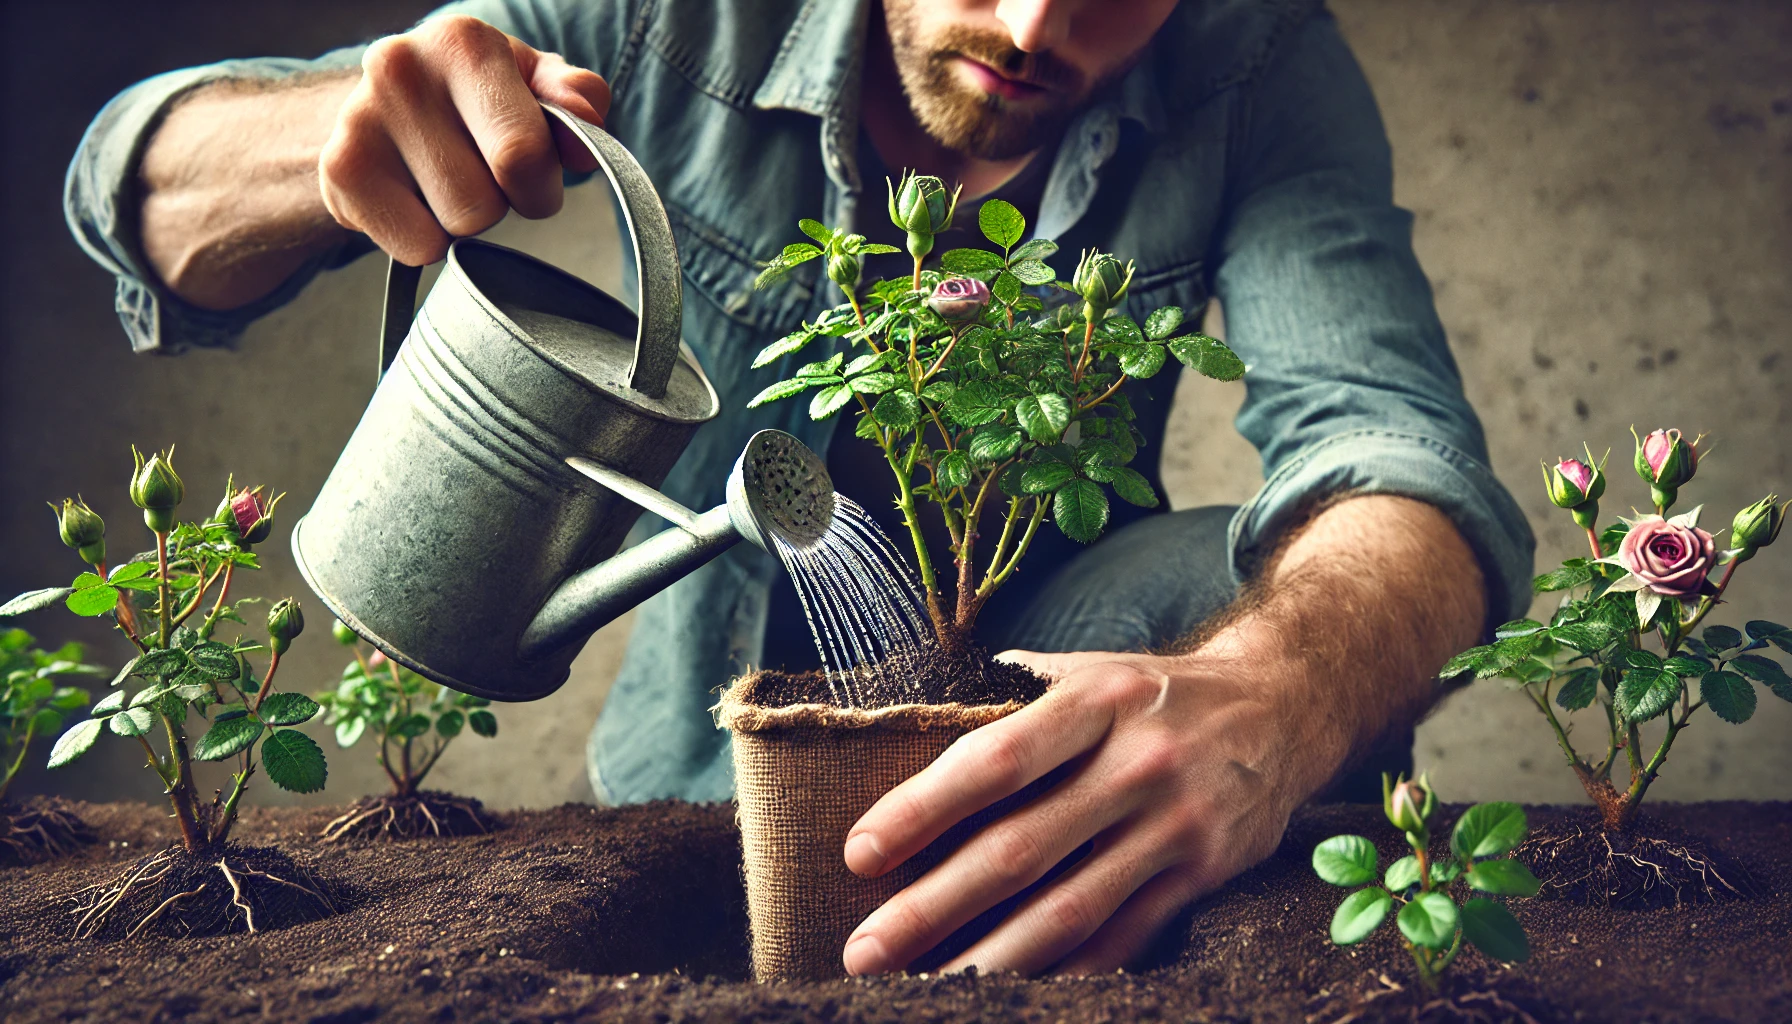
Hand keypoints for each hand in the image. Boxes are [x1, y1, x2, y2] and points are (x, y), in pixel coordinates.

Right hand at [319, 15, 611, 265]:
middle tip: (483, 174)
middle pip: (485, 205)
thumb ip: (576, 96)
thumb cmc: (480, 99)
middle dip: (500, 204)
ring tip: (447, 179)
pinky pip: (416, 250)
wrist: (385, 106)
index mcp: (465, 43)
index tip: (532, 176)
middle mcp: (402, 71)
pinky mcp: (338, 172)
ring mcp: (360, 120)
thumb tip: (587, 120)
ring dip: (463, 221)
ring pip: (452, 231)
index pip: (521, 156)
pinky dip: (426, 239)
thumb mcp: (535, 85)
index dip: (540, 185)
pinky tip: (415, 197)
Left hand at [840, 642, 1319, 975]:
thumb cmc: (1157, 691)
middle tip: (865, 950)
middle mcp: (1136, 761)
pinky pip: (1124, 938)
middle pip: (1020, 849)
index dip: (921, 809)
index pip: (993, 760)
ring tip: (923, 990)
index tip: (858, 854)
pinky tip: (1012, 995)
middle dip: (933, 907)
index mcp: (1095, 700)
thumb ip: (1015, 696)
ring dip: (988, 959)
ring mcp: (1174, 824)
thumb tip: (912, 717)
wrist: (1286, 702)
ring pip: (1069, 909)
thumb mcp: (1093, 669)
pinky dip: (1067, 973)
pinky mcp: (1203, 873)